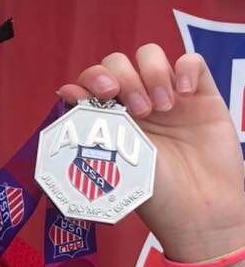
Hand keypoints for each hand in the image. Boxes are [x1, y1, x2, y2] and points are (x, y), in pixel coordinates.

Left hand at [57, 45, 244, 262]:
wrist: (200, 212)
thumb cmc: (155, 195)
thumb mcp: (115, 163)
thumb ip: (93, 128)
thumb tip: (64, 91)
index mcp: (110, 117)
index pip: (92, 80)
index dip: (92, 78)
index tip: (102, 94)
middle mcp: (135, 102)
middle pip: (118, 62)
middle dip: (123, 78)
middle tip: (138, 111)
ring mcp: (167, 95)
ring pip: (150, 54)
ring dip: (151, 73)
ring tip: (162, 107)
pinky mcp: (201, 95)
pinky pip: (192, 61)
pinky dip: (185, 69)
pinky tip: (184, 95)